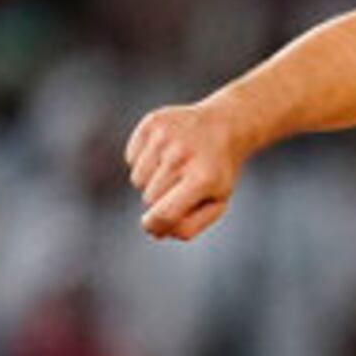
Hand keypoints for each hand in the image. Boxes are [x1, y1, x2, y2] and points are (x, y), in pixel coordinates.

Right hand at [125, 102, 247, 239]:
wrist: (224, 126)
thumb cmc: (217, 171)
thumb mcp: (216, 202)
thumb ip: (189, 226)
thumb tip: (156, 232)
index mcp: (203, 179)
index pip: (164, 214)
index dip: (153, 226)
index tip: (152, 226)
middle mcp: (182, 156)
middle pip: (149, 199)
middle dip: (160, 199)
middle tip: (180, 186)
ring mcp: (165, 137)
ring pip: (137, 179)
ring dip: (151, 180)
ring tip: (173, 168)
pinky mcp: (152, 123)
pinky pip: (131, 157)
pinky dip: (143, 160)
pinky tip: (164, 152)